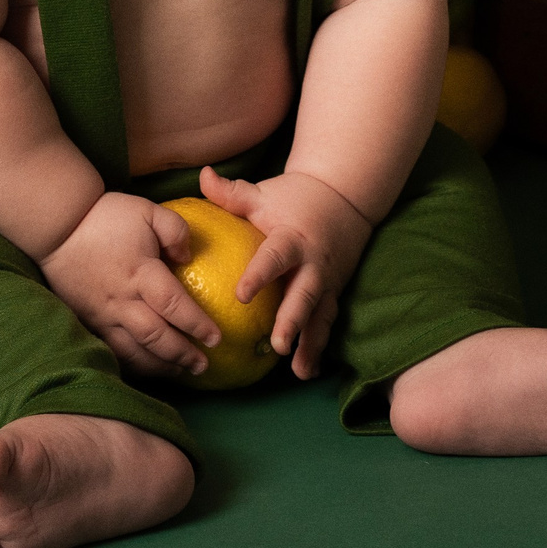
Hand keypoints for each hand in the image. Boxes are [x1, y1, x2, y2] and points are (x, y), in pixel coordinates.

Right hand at [37, 192, 219, 378]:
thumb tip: (188, 258)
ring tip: (180, 372)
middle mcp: (122, 299)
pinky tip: (147, 367)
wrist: (58, 226)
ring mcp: (102, 314)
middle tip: (203, 365)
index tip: (216, 338)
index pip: (174, 305)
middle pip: (156, 336)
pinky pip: (111, 350)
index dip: (197, 325)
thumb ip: (176, 231)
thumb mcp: (148, 211)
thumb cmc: (107, 216)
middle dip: (182, 354)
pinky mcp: (87, 321)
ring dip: (159, 365)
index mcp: (141, 272)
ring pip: (133, 351)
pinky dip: (132, 364)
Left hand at [199, 168, 374, 379]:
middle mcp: (314, 263)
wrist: (344, 197)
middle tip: (277, 344)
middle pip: (304, 295)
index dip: (259, 275)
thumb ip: (232, 193)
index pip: (275, 258)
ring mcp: (327, 281)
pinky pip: (327, 322)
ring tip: (298, 370)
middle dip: (292, 320)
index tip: (241, 295)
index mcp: (292, 239)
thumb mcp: (263, 192)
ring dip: (311, 343)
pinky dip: (319, 347)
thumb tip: (202, 175)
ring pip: (320, 316)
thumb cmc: (294, 197)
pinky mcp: (333, 292)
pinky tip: (307, 372)